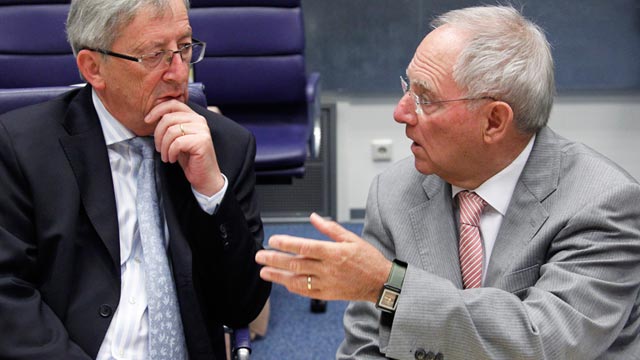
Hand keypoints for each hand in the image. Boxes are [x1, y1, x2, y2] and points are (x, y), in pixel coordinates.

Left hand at [145, 100, 223, 195]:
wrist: (204, 177)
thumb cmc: (190, 159)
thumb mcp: (177, 139)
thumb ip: (171, 125)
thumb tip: (152, 117)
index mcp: (194, 117)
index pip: (173, 104)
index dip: (157, 110)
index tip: (147, 121)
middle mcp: (200, 120)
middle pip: (168, 118)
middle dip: (158, 135)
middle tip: (158, 148)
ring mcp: (202, 130)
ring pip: (171, 131)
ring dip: (163, 147)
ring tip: (166, 156)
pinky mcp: (202, 141)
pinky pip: (177, 143)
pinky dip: (170, 153)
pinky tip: (173, 159)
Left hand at [255, 213, 391, 302]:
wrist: (380, 283)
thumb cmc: (368, 259)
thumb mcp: (352, 238)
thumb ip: (330, 228)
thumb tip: (314, 217)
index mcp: (334, 252)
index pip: (305, 247)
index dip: (287, 244)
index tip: (273, 240)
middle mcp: (328, 268)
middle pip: (296, 263)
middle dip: (275, 259)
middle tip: (260, 256)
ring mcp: (327, 283)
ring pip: (297, 279)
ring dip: (278, 276)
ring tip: (264, 272)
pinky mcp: (327, 294)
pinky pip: (306, 292)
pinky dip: (293, 287)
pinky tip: (283, 282)